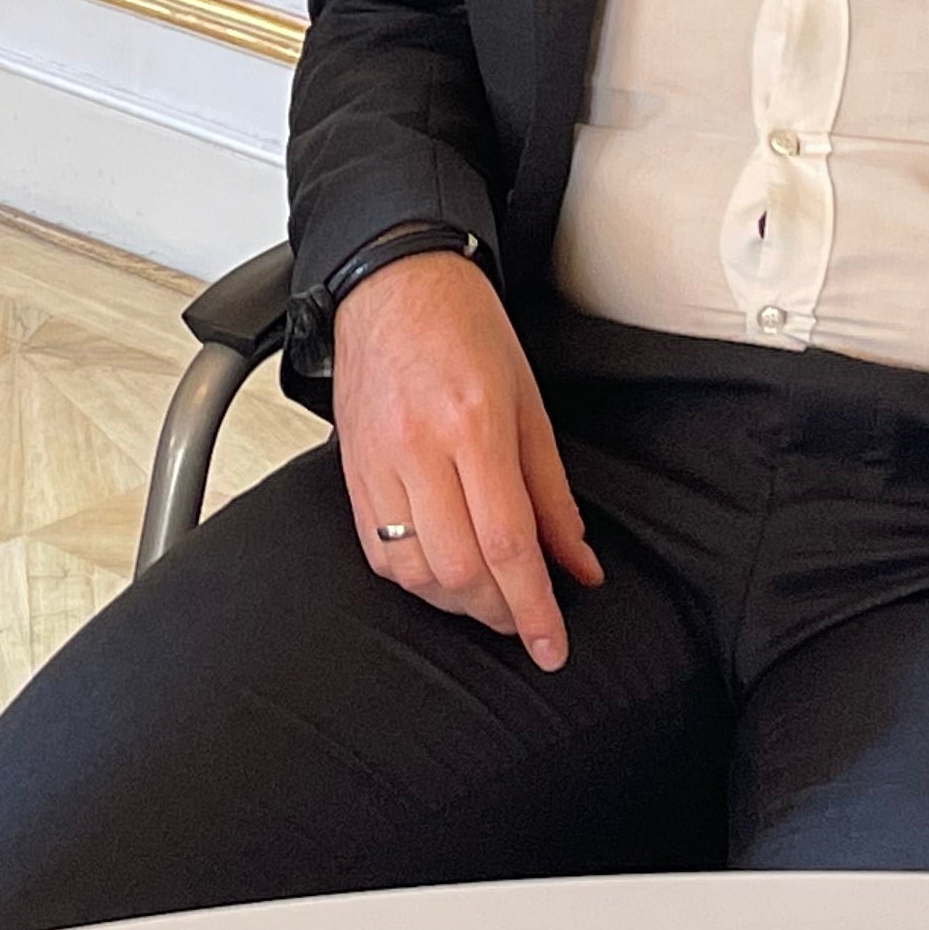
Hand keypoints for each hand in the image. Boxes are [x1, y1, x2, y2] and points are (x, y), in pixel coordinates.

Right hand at [330, 245, 603, 668]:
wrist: (390, 282)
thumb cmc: (465, 328)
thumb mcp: (530, 403)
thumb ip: (553, 494)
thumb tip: (578, 567)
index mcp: (474, 423)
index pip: (507, 543)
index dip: (534, 608)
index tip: (553, 647)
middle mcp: (418, 447)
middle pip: (458, 570)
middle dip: (499, 611)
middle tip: (526, 616)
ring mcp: (376, 461)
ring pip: (412, 572)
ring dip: (456, 601)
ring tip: (486, 594)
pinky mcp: (349, 470)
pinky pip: (377, 552)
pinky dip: (414, 579)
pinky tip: (441, 571)